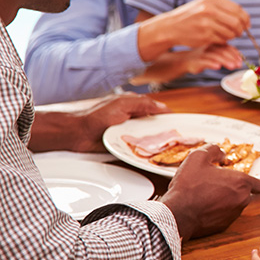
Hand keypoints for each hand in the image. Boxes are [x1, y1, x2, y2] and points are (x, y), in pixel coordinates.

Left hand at [30, 94, 169, 152]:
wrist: (76, 133)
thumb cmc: (96, 115)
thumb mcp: (123, 104)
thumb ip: (144, 104)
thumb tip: (163, 107)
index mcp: (135, 106)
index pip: (157, 111)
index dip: (169, 117)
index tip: (183, 124)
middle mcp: (133, 120)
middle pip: (155, 126)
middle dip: (166, 132)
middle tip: (180, 140)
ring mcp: (128, 134)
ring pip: (148, 139)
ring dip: (156, 144)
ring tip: (170, 150)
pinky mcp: (123, 147)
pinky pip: (138, 150)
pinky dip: (145, 153)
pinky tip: (153, 156)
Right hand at [136, 45, 245, 85]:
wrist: (170, 61)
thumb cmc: (191, 59)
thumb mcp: (206, 55)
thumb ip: (220, 54)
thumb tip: (238, 59)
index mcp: (209, 44)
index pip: (223, 45)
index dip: (233, 52)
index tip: (240, 60)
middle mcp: (203, 47)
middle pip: (220, 49)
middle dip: (231, 56)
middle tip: (239, 63)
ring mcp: (196, 54)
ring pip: (212, 55)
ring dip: (224, 61)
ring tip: (233, 66)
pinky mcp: (189, 63)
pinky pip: (200, 62)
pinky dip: (210, 64)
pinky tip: (217, 67)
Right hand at [137, 0, 249, 61]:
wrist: (171, 27)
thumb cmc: (190, 16)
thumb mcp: (204, 4)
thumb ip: (222, 7)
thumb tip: (244, 16)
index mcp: (212, 0)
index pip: (238, 9)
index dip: (245, 18)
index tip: (247, 24)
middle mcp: (209, 10)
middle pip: (237, 21)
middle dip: (241, 29)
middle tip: (240, 32)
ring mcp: (207, 23)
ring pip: (231, 32)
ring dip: (233, 36)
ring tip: (228, 35)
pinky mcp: (205, 36)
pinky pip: (223, 40)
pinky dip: (224, 40)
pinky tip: (219, 38)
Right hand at [159, 145, 259, 239]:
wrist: (178, 213)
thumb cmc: (189, 186)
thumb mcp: (198, 157)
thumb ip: (214, 150)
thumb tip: (221, 154)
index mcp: (241, 182)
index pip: (259, 184)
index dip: (251, 180)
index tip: (241, 179)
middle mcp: (242, 199)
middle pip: (247, 193)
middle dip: (236, 188)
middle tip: (219, 183)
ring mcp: (234, 214)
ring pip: (236, 204)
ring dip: (228, 199)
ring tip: (209, 194)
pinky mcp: (224, 225)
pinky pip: (226, 215)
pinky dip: (219, 211)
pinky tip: (205, 206)